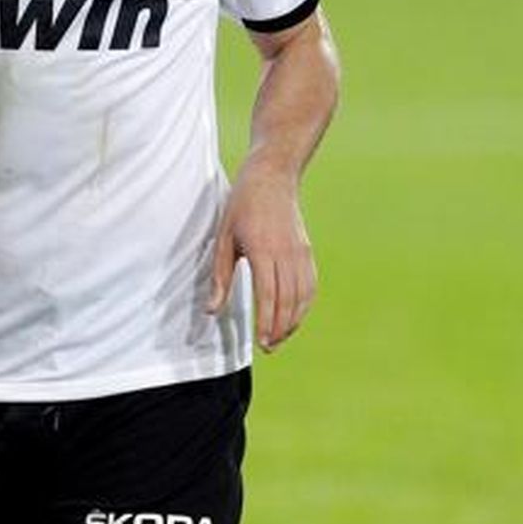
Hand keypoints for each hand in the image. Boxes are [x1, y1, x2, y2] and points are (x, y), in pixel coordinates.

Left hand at [206, 169, 316, 351]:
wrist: (273, 176)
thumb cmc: (243, 205)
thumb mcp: (223, 238)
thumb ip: (220, 277)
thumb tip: (212, 310)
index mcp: (264, 250)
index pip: (269, 296)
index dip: (267, 323)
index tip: (263, 343)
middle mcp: (286, 254)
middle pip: (289, 301)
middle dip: (280, 328)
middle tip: (270, 347)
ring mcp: (300, 252)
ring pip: (302, 295)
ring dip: (293, 320)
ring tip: (280, 337)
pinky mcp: (306, 250)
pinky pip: (310, 284)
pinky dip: (304, 304)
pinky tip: (295, 315)